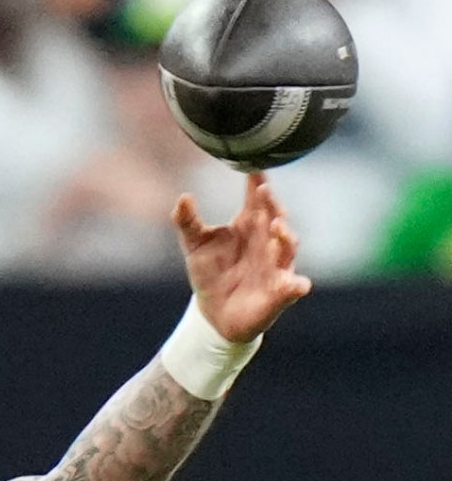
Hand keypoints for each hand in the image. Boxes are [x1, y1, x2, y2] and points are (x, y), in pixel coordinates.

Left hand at [173, 172, 310, 340]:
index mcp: (250, 223)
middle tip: (263, 191)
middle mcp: (267, 239)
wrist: (215, 313)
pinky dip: (296, 285)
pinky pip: (293, 287)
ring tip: (276, 228)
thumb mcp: (194, 247)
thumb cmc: (211, 273)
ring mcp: (276, 264)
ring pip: (288, 246)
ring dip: (285, 236)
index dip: (257, 180)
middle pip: (276, 215)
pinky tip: (298, 285)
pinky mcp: (280, 292)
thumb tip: (182, 198)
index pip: (257, 197)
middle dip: (272, 203)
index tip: (254, 167)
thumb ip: (188, 222)